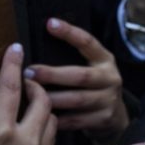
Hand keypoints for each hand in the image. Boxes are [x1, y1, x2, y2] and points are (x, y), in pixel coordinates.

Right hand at [0, 43, 57, 144]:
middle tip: (24, 79)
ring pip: (52, 122)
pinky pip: (52, 142)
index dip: (12, 65)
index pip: (11, 89)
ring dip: (44, 108)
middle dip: (35, 86)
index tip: (16, 48)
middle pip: (42, 103)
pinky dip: (46, 128)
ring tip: (29, 101)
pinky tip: (32, 127)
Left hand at [27, 18, 128, 136]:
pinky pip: (75, 120)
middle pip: (80, 76)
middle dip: (52, 74)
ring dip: (51, 98)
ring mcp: (108, 99)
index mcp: (105, 61)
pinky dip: (57, 119)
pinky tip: (41, 117)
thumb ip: (73, 60)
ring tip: (30, 96)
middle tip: (28, 73)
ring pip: (76, 99)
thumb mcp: (91, 69)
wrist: (115, 117)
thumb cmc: (92, 87)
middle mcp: (110, 78)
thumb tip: (36, 48)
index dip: (70, 33)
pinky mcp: (103, 119)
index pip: (88, 42)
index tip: (50, 24)